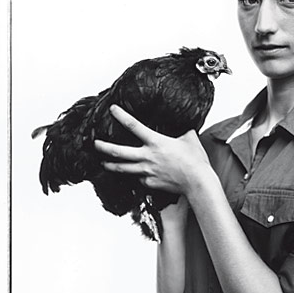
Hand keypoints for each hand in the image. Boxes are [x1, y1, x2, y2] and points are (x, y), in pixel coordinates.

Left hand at [94, 104, 210, 194]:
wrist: (197, 182)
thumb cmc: (196, 161)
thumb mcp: (190, 139)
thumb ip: (183, 131)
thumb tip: (184, 125)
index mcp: (156, 142)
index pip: (133, 125)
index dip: (121, 116)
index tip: (112, 109)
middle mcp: (147, 157)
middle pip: (118, 152)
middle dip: (103, 147)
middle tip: (95, 144)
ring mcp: (146, 171)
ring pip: (122, 168)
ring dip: (111, 165)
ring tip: (104, 163)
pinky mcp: (149, 183)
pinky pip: (138, 179)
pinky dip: (136, 176)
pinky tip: (135, 175)